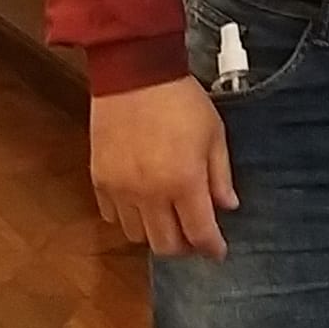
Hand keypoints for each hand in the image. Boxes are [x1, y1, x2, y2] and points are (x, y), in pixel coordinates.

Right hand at [90, 76, 237, 260]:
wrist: (135, 75)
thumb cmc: (182, 100)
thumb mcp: (214, 132)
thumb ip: (220, 174)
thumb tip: (228, 206)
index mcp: (184, 181)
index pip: (199, 233)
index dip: (211, 248)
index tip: (218, 252)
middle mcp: (150, 194)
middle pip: (166, 245)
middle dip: (185, 247)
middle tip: (195, 237)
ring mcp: (121, 191)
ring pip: (137, 237)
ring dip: (156, 234)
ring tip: (170, 218)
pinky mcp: (100, 181)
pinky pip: (113, 217)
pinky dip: (130, 218)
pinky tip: (142, 203)